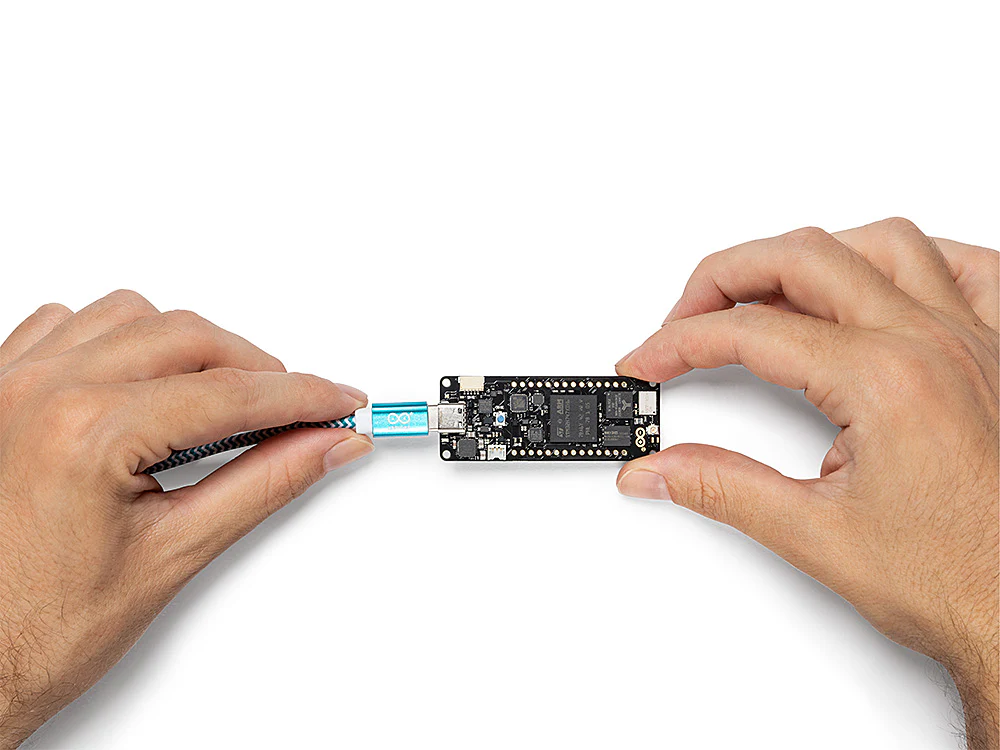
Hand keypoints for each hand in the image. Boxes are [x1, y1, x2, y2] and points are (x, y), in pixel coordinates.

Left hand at [0, 292, 372, 746]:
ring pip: (131, 316)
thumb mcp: (172, 555)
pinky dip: (120, 337)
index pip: (228, 393)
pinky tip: (145, 377)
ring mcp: (10, 385)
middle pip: (188, 336)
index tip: (339, 403)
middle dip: (257, 368)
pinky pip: (67, 323)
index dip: (301, 397)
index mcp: (85, 435)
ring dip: (190, 344)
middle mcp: (40, 394)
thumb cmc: (36, 630)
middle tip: (300, 408)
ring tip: (224, 395)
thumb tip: (322, 446)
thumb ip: (262, 484)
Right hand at [616, 219, 997, 747]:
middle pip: (802, 258)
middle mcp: (934, 344)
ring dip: (809, 256)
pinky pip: (967, 267)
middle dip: (722, 278)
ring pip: (881, 243)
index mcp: (885, 381)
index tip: (647, 362)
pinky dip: (910, 260)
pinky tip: (876, 280)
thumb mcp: (817, 537)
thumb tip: (657, 470)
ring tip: (763, 290)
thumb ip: (722, 489)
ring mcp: (975, 342)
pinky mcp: (999, 356)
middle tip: (683, 318)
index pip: (749, 331)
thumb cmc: (961, 584)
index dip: (679, 343)